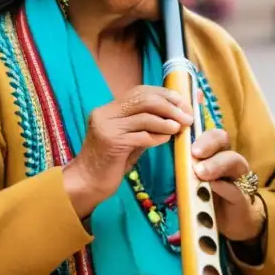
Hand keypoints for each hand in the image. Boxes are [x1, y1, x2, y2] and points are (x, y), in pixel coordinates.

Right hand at [63, 86, 192, 218]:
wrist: (87, 183)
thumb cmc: (112, 162)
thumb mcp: (132, 138)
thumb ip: (148, 126)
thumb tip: (178, 116)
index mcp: (111, 109)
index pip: (142, 92)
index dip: (166, 95)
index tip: (185, 104)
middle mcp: (106, 113)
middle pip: (145, 99)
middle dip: (171, 106)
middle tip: (187, 117)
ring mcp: (106, 126)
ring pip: (144, 115)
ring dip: (167, 121)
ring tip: (179, 128)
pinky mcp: (111, 142)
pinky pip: (140, 135)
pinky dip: (156, 136)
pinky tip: (165, 140)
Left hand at [192, 128, 265, 242]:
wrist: (230, 225)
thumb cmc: (207, 199)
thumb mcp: (192, 181)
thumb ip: (184, 168)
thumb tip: (161, 155)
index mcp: (215, 153)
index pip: (210, 134)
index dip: (200, 133)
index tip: (185, 138)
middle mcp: (229, 160)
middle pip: (224, 140)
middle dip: (209, 143)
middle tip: (194, 153)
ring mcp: (238, 178)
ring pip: (235, 161)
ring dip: (217, 164)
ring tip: (201, 173)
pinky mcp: (242, 199)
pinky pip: (236, 190)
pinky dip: (225, 188)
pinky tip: (214, 187)